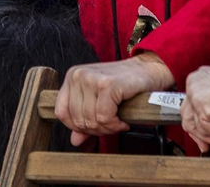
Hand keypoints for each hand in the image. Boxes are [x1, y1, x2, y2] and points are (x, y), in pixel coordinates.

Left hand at [55, 52, 174, 146]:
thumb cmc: (124, 84)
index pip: (62, 112)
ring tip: (117, 122)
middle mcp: (78, 75)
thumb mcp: (99, 100)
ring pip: (91, 120)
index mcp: (72, 77)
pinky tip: (122, 121)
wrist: (148, 70)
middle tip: (111, 125)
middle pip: (77, 120)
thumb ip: (85, 119)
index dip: (77, 127)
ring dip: (108, 128)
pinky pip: (104, 118)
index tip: (94, 127)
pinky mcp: (108, 85)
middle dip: (96, 129)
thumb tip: (74, 140)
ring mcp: (92, 78)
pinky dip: (115, 125)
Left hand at [180, 64, 209, 150]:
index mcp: (198, 79)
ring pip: (195, 126)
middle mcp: (193, 84)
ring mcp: (195, 95)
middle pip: (187, 116)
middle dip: (198, 135)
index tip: (204, 138)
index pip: (190, 106)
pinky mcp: (202, 106)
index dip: (196, 124)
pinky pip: (207, 130)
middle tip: (207, 147)